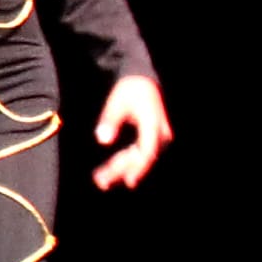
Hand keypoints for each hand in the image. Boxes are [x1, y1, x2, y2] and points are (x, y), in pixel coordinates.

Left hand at [89, 71, 173, 190]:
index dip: (138, 167)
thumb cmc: (130, 89)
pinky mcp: (152, 139)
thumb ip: (110, 120)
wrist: (142, 79)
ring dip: (122, 169)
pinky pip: (140, 154)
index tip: (128, 180)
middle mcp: (160, 133)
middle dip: (122, 171)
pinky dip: (125, 162)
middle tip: (101, 182)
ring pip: (141, 158)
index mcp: (153, 123)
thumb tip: (102, 140)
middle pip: (143, 158)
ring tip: (101, 180)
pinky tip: (110, 171)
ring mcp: (158, 137)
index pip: (147, 151)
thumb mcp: (116, 101)